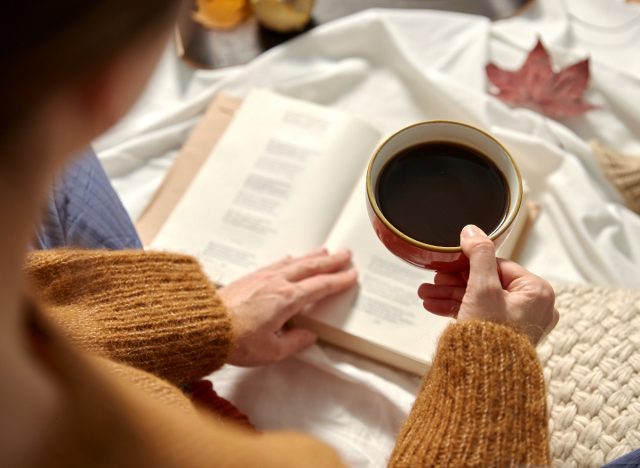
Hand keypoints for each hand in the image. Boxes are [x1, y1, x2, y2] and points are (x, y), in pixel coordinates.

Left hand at [218, 248, 356, 365]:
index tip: (351, 275)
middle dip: (331, 261)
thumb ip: (294, 342)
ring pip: (294, 262)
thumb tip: (308, 335)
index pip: (320, 286)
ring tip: (324, 251)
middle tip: (346, 254)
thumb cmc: (235, 340)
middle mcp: (277, 283)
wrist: (205, 325)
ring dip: (312, 256)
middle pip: (311, 267)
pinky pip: (277, 263)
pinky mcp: (250, 277)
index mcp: (287, 299)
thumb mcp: (271, 351)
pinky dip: (291, 259)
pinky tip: (291, 258)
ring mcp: (262, 277)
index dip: (338, 281)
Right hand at [418, 225, 558, 344]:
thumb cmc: (491, 336)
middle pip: (486, 283)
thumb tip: (472, 230)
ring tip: (425, 294)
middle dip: (454, 282)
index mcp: (537, 292)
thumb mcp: (482, 287)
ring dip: (450, 296)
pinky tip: (433, 306)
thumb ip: (478, 255)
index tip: (448, 264)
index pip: (499, 266)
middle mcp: (533, 307)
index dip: (469, 264)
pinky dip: (458, 310)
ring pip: (479, 300)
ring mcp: (518, 323)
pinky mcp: (505, 336)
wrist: (486, 380)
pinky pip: (480, 315)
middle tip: (433, 280)